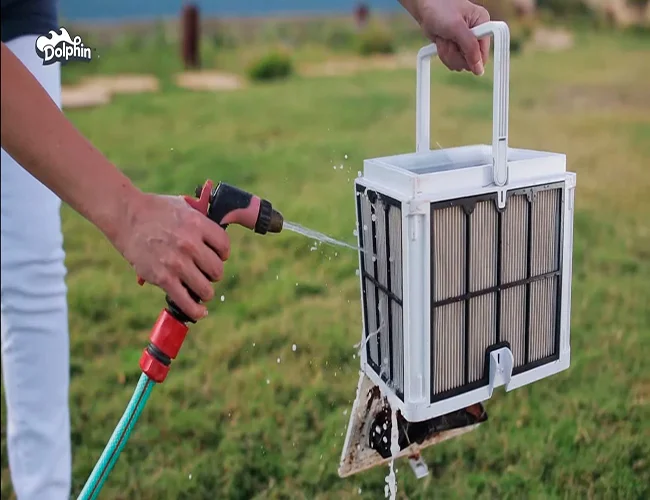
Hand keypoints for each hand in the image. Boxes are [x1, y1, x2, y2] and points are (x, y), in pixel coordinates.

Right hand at [112, 192, 230, 319]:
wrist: (126, 216)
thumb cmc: (156, 211)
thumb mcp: (184, 206)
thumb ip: (202, 221)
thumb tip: (217, 236)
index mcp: (198, 224)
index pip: (224, 246)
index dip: (222, 253)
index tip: (216, 256)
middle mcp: (189, 244)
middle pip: (217, 270)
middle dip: (213, 273)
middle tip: (204, 272)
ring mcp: (176, 262)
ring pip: (206, 289)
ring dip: (205, 292)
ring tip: (200, 288)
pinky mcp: (163, 278)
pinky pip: (186, 301)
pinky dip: (196, 310)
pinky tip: (200, 312)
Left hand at [401, 0, 490, 74]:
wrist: (424, 7)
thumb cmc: (440, 10)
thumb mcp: (456, 28)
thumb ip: (469, 48)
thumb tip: (479, 68)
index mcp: (483, 24)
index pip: (485, 52)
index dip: (474, 58)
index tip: (462, 53)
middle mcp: (476, 35)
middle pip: (471, 61)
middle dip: (456, 53)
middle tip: (450, 40)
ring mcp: (465, 43)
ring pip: (460, 63)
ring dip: (448, 53)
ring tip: (444, 38)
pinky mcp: (455, 48)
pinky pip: (452, 61)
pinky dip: (444, 53)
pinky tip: (441, 41)